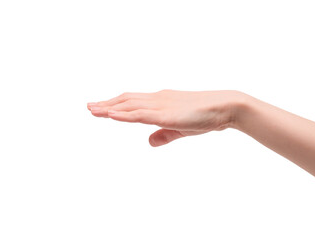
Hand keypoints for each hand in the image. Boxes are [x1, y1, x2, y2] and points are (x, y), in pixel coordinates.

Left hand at [87, 89, 242, 146]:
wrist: (225, 107)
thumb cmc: (206, 116)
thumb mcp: (180, 128)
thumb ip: (164, 134)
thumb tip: (149, 142)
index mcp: (161, 101)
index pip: (133, 101)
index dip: (116, 104)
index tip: (101, 107)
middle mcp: (158, 100)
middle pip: (126, 100)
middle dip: (107, 104)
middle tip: (89, 107)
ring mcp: (162, 105)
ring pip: (130, 105)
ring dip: (109, 107)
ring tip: (92, 110)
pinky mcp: (167, 113)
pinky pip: (141, 113)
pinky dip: (124, 114)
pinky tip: (111, 114)